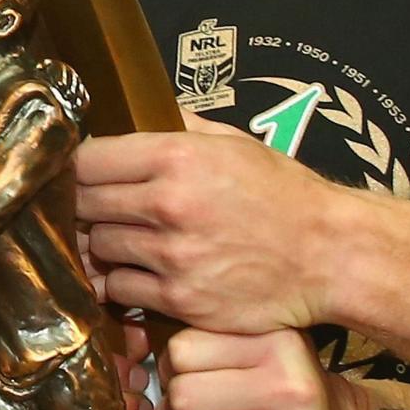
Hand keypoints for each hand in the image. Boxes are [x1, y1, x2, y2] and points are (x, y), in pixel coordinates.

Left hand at [74, 127, 345, 332]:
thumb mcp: (236, 143)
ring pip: (97, 246)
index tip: (83, 172)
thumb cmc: (285, 196)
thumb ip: (182, 126)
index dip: (79, 165)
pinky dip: (121, 282)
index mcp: (178, 156)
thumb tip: (140, 112)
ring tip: (118, 240)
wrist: (330, 255)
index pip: (89, 158)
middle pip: (84, 203)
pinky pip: (120, 288)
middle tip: (93, 208)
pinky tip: (135, 273)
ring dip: (101, 244)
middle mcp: (168, 204)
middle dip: (83, 205)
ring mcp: (171, 255)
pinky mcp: (179, 298)